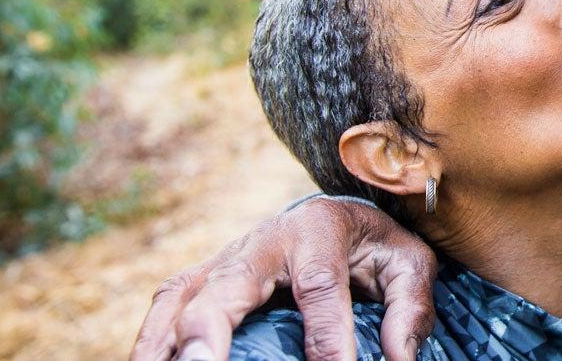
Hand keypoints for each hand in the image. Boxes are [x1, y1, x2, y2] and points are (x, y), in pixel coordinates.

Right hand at [130, 197, 436, 360]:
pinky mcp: (204, 275)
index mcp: (320, 229)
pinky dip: (151, 339)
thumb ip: (409, 308)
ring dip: (166, 341)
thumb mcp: (409, 265)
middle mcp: (264, 238)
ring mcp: (226, 256)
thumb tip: (399, 360)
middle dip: (212, 330)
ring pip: (184, 295)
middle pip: (230, 284)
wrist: (338, 214)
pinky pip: (167, 305)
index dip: (325, 336)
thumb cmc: (375, 247)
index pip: (319, 286)